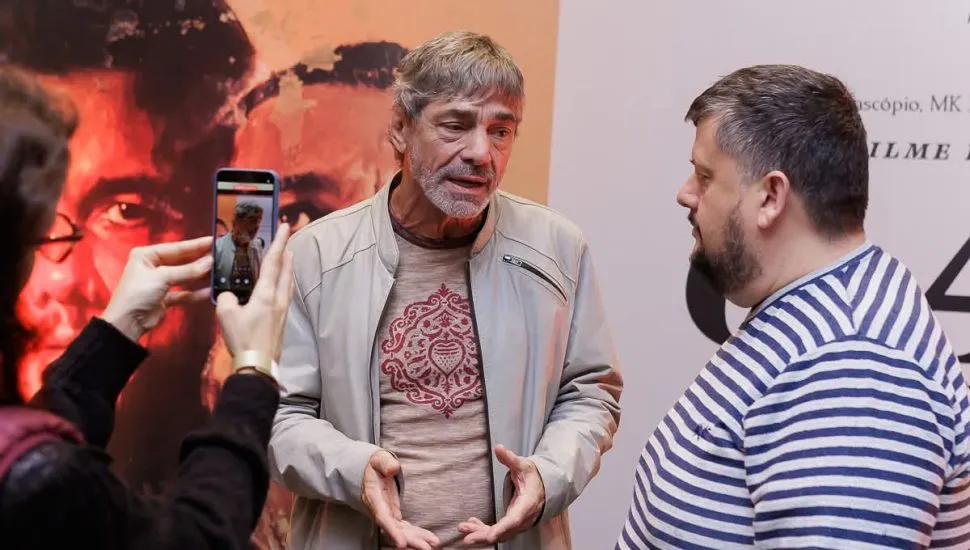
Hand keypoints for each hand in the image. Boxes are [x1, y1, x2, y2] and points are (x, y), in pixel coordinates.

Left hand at [101, 236, 213, 341]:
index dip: (196, 245)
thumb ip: (188, 270)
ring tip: (219, 270)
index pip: (176, 248)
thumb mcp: (163, 277)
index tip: (214, 241)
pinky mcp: (166, 298)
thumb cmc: (139, 293)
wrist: (126, 323)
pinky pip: (184, 293)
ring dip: (200, 275)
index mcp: (147, 255)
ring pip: (184, 276)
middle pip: (181, 261)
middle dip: (200, 259)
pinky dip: (196, 292)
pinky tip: (210, 290)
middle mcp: (153, 266)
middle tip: (220, 255)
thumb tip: (211, 261)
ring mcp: (160, 282)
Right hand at [217, 223, 293, 361]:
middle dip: (286, 252)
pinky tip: (282, 287)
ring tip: (287, 259)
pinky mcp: (283, 322)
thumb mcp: (226, 315)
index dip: (279, 241)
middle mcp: (279, 299)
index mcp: (266, 294)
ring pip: (288, 282)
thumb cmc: (243, 339)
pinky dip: (285, 283)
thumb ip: (226, 298)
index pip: (273, 261)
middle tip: (287, 239)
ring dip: (288, 268)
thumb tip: (229, 296)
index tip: (286, 226)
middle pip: (286, 269)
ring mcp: (283, 311)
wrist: (258, 366)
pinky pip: (286, 295)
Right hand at [361, 449, 439, 549]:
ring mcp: (386, 514)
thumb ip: (385, 463)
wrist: (366, 471)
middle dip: (409, 540)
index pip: (383, 517)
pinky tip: (430, 539)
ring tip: (433, 545)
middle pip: (394, 529)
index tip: (401, 544)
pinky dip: (417, 534)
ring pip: (401, 531)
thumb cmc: (374, 465)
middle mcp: (379, 510)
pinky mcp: (393, 515)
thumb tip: (393, 467)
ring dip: (416, 539)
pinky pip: (405, 528)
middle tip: (426, 548)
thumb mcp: (378, 459)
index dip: (392, 531)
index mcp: (374, 498)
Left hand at [459, 444, 544, 545]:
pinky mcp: (510, 525)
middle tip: (466, 538)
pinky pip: (496, 532)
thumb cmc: (532, 476)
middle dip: (484, 536)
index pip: (514, 520)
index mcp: (527, 504)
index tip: (489, 536)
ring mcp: (516, 524)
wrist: (543, 488)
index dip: (501, 529)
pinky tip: (470, 524)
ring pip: (498, 534)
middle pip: (503, 532)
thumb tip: (499, 448)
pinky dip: (483, 530)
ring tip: (462, 528)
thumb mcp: (523, 465)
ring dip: (480, 533)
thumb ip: (510, 459)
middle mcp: (522, 518)